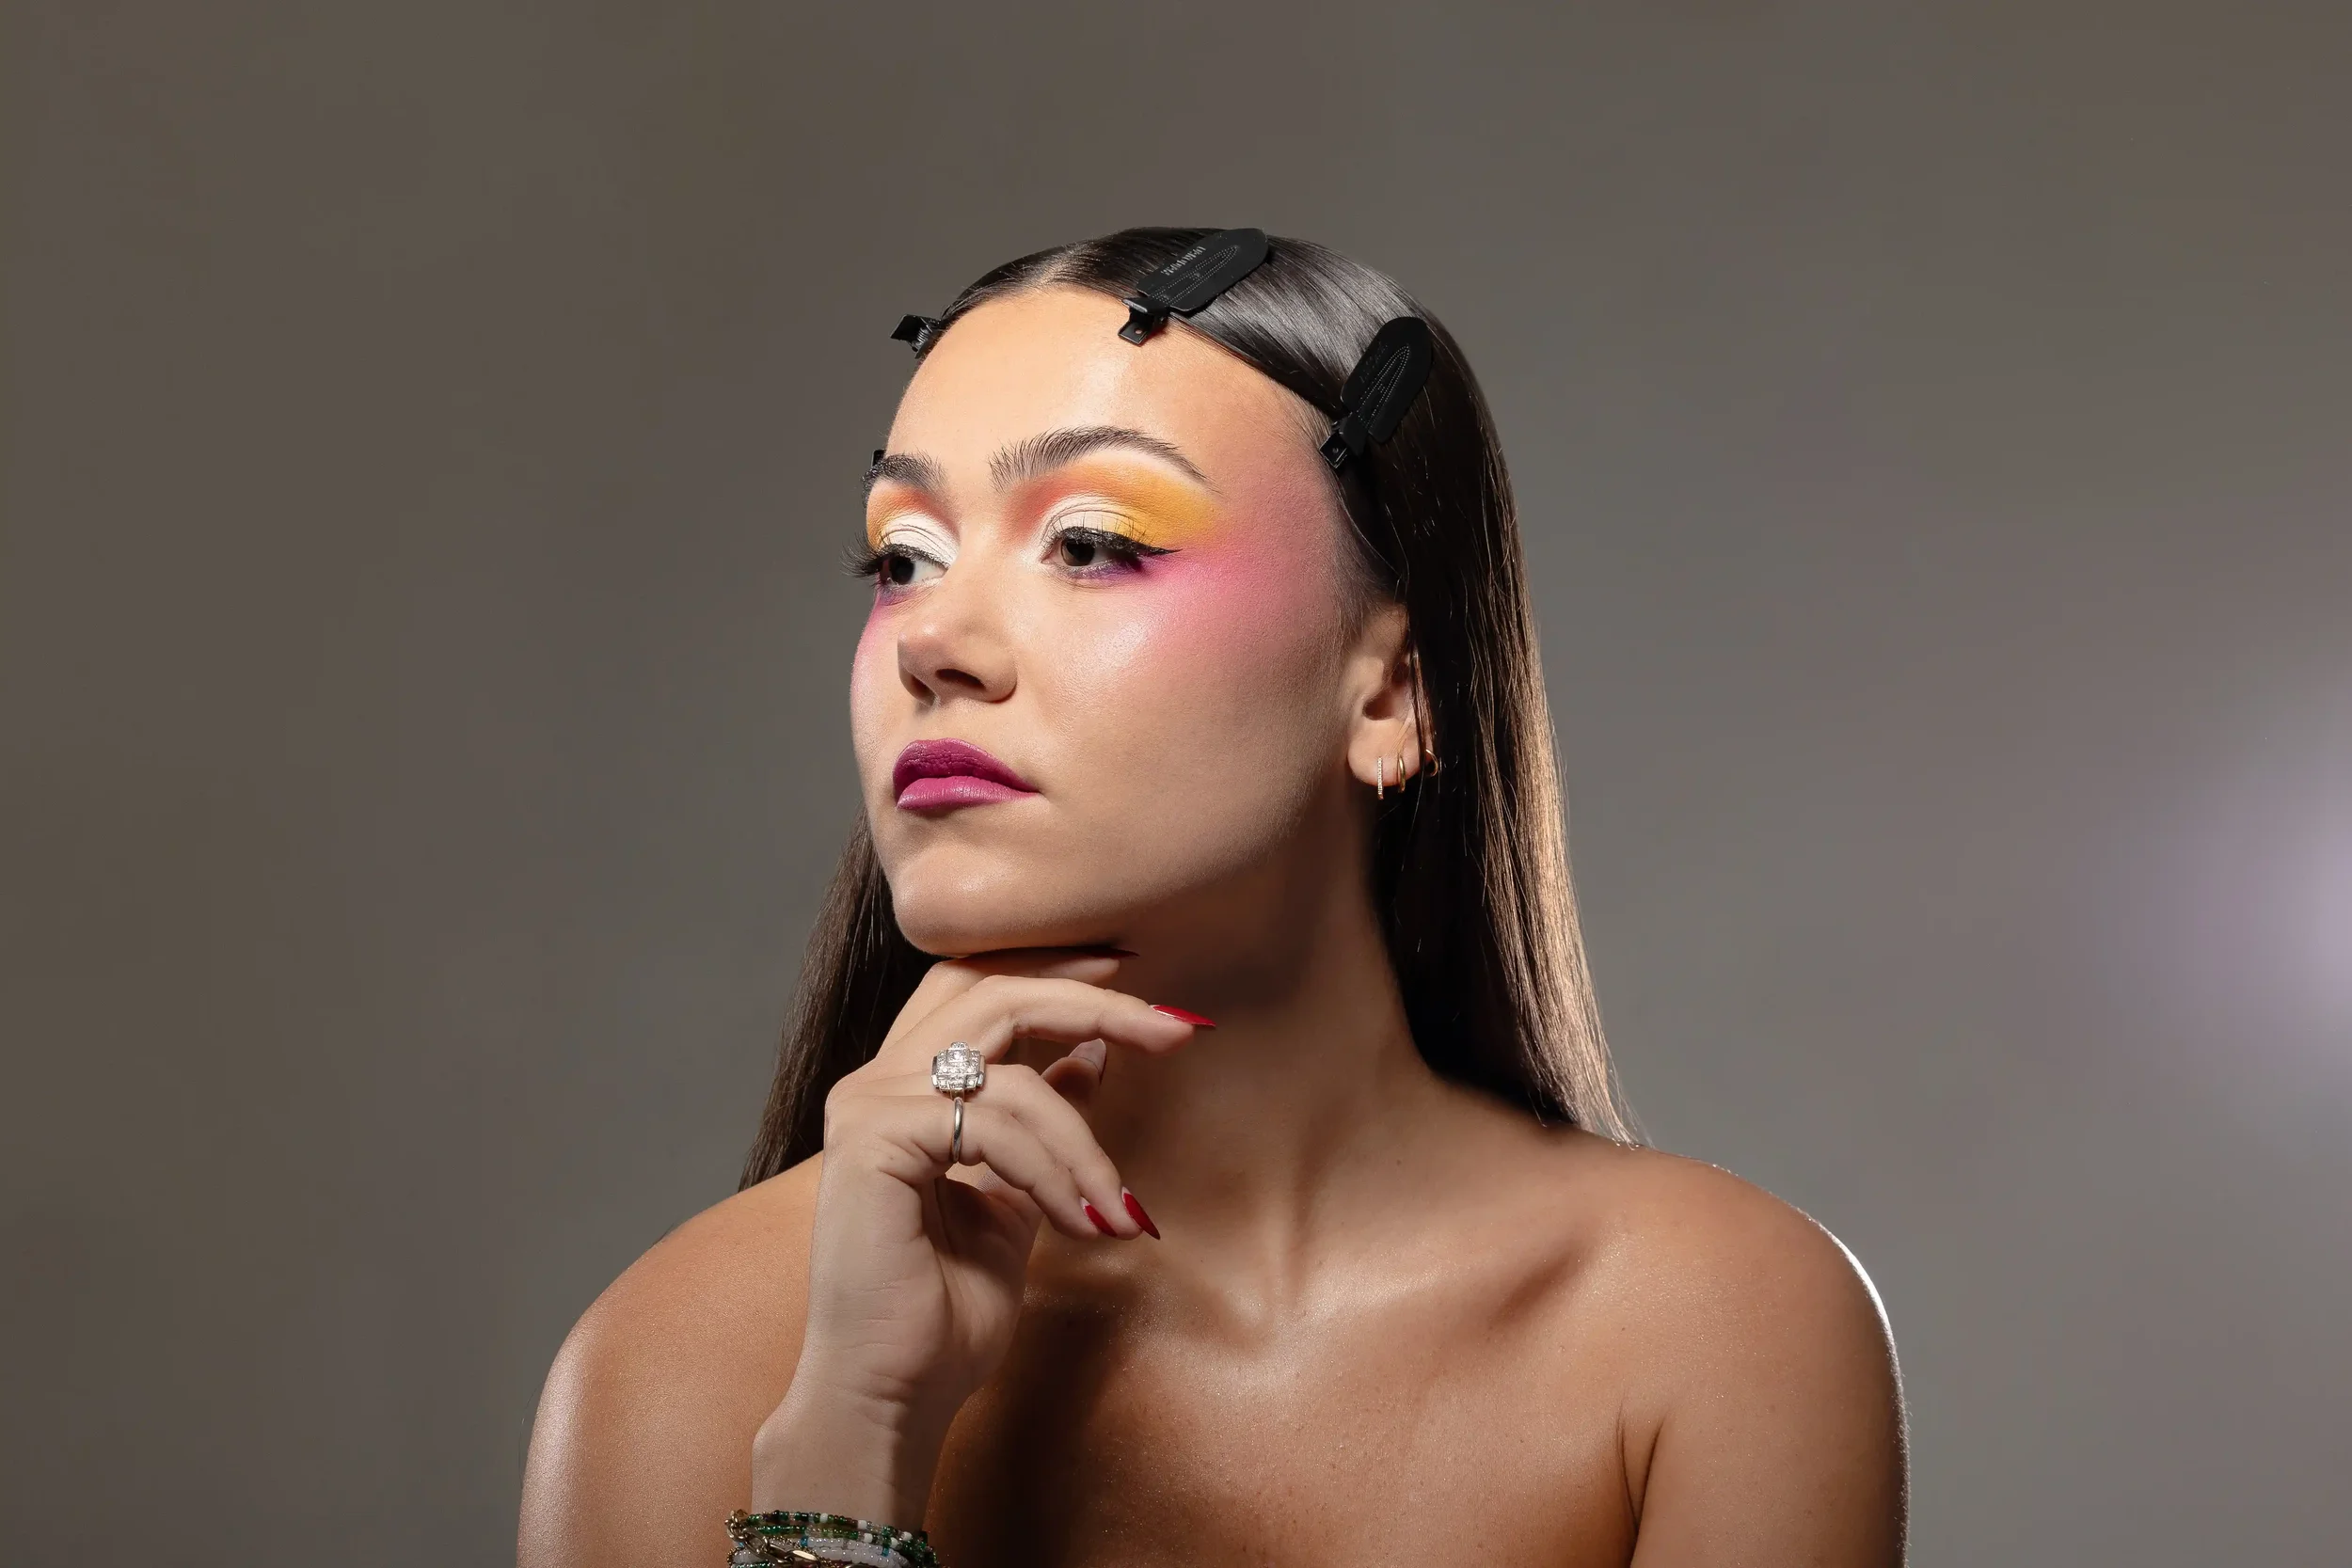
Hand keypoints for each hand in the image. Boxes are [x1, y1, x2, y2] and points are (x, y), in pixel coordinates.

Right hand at [749, 948, 1200, 1523]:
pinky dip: (1054, 1170)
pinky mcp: (875, 1142)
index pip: (974, 985)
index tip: (1137, 975)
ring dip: (1086, 1140)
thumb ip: (1043, 1123)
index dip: (1053, 967)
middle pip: (991, 990)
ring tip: (1118, 1211)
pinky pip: (993, 1124)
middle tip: (1177, 1029)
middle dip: (1094, 1001)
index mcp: (900, 1088)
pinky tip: (1080, 1222)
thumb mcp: (1019, 1197)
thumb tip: (1094, 1053)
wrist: (892, 1396)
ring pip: (1009, 1067)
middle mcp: (874, 1082)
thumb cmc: (944, 1313)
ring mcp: (868, 1106)